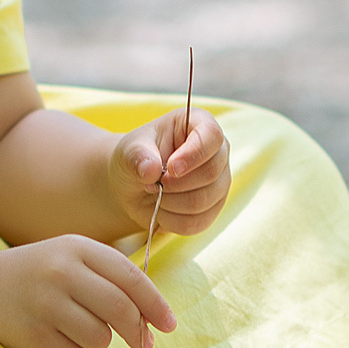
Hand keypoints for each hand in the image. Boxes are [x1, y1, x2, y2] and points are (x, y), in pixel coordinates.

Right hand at [0, 235, 176, 347]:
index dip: (155, 304)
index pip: (130, 277)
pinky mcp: (31, 335)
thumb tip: (154, 320)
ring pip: (99, 338)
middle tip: (144, 345)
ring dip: (98, 341)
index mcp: (77, 248)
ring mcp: (44, 304)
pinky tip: (54, 337)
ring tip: (76, 328)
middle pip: (119, 310)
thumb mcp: (73, 259)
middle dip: (138, 333)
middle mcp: (60, 272)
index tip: (170, 325)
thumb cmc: (42, 275)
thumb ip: (112, 279)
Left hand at [107, 107, 229, 238]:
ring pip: (204, 201)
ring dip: (170, 203)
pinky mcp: (213, 209)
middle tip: (151, 182)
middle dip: (175, 184)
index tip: (170, 168)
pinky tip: (161, 209)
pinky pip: (197, 223)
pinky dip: (172, 221)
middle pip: (211, 173)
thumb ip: (138, 156)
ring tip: (155, 193)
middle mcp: (217, 152)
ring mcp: (219, 182)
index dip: (194, 154)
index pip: (212, 136)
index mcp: (199, 124)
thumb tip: (151, 169)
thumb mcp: (129, 150)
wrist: (135, 185)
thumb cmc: (137, 157)